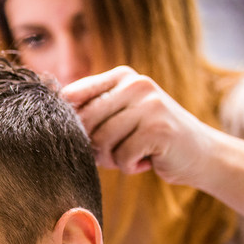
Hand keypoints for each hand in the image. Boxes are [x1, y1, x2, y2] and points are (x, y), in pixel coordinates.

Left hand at [61, 66, 215, 186]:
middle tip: (111, 153)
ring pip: (101, 141)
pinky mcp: (160, 128)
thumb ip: (89, 112)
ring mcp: (150, 104)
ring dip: (111, 159)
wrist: (198, 153)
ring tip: (130, 155)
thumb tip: (45, 118)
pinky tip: (145, 160)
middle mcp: (136, 84)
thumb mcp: (117, 117)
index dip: (67, 123)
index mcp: (121, 77)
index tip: (81, 136)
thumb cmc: (146, 138)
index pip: (72, 95)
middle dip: (92, 146)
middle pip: (84, 121)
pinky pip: (122, 156)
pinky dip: (129, 166)